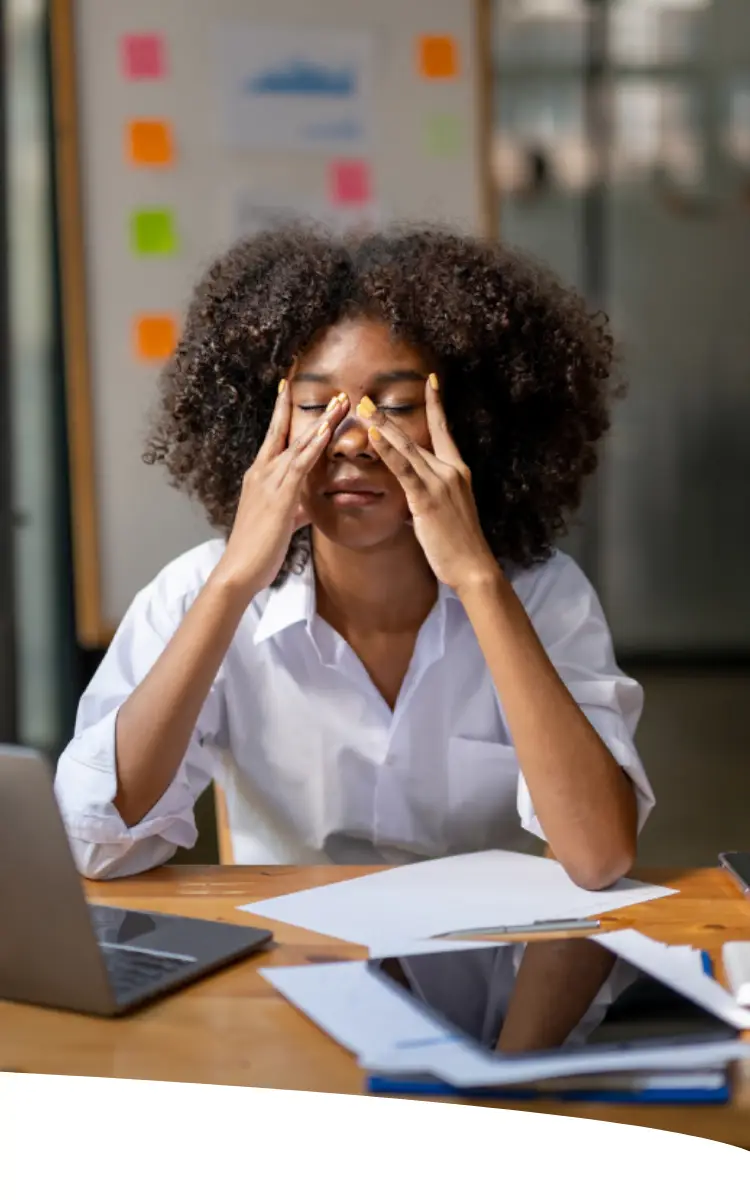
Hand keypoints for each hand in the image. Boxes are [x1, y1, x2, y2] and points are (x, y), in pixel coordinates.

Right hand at [214, 384, 348, 596]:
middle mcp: (261, 473)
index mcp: (259, 477)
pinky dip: (314, 446)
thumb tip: (309, 506)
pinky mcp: (280, 497)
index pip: (274, 438)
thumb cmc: (257, 549)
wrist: (239, 569)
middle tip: (331, 391)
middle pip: (285, 432)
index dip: (283, 413)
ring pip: (297, 444)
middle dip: (307, 409)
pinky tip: (327, 432)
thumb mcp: (280, 522)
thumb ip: (295, 508)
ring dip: (321, 422)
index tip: (289, 389)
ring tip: (340, 403)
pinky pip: (300, 465)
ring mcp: (268, 482)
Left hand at [362, 376, 498, 593]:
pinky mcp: (428, 498)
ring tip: (363, 408)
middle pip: (417, 436)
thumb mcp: (446, 511)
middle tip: (366, 398)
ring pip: (407, 447)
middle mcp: (451, 470)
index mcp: (458, 471)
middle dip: (389, 416)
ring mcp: (440, 482)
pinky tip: (374, 436)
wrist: (473, 565)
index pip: (444, 430)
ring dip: (383, 425)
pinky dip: (388, 450)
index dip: (436, 405)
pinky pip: (404, 469)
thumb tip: (414, 494)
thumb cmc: (459, 545)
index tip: (430, 382)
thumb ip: (430, 496)